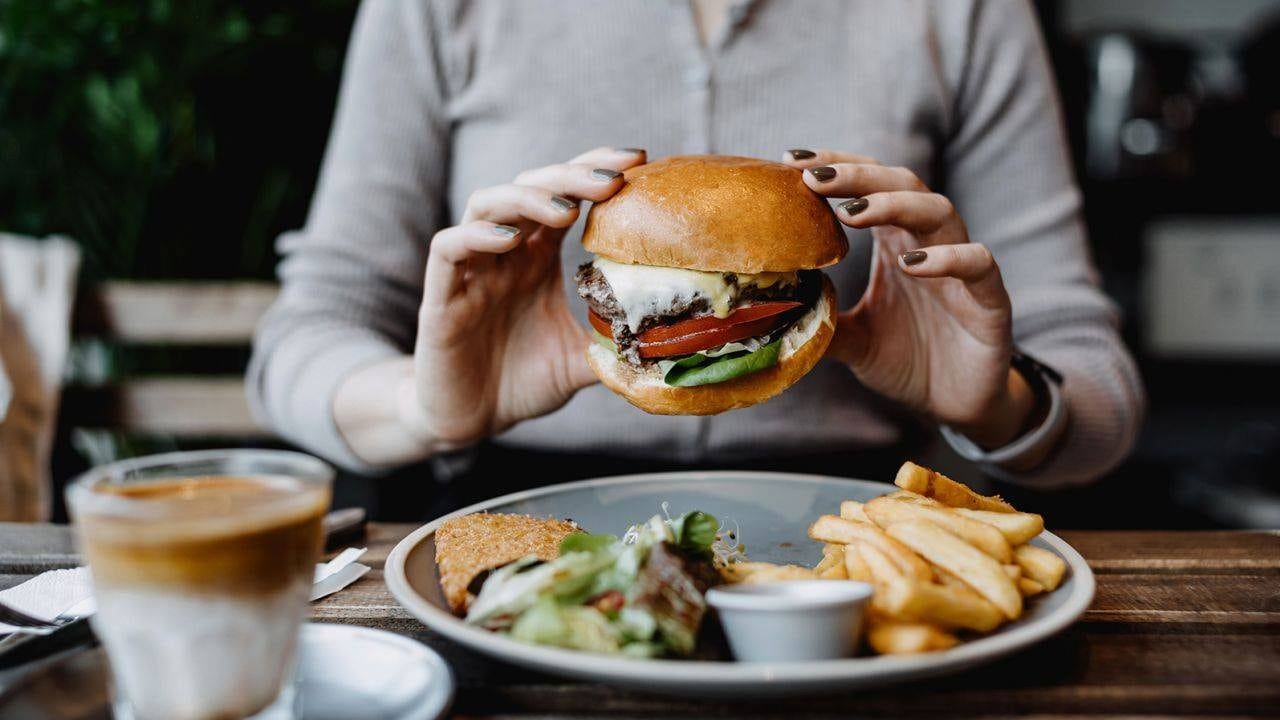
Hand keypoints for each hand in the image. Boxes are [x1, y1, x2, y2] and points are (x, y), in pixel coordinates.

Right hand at [411, 147, 646, 447]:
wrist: (469, 420)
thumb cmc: (522, 382)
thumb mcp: (582, 360)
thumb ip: (619, 345)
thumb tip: (676, 346)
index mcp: (537, 258)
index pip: (563, 194)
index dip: (593, 170)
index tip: (636, 161)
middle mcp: (503, 252)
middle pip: (530, 188)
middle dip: (571, 177)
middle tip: (612, 178)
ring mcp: (470, 269)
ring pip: (487, 205)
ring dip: (527, 198)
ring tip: (565, 209)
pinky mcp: (440, 295)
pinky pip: (449, 247)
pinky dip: (477, 236)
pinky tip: (511, 240)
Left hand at [783, 149, 1033, 447]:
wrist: (956, 404)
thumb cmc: (907, 360)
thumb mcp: (851, 339)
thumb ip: (819, 318)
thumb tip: (765, 309)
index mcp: (896, 243)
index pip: (869, 186)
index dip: (835, 167)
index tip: (791, 162)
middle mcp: (930, 244)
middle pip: (902, 184)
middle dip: (858, 175)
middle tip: (813, 178)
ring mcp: (962, 268)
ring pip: (939, 212)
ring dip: (895, 205)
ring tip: (852, 211)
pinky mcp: (990, 300)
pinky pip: (978, 264)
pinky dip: (948, 258)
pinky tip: (910, 265)